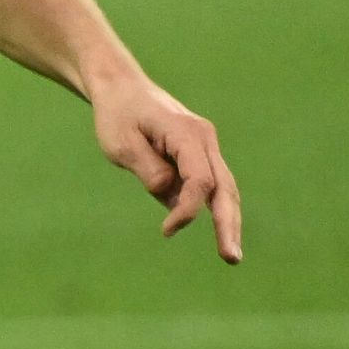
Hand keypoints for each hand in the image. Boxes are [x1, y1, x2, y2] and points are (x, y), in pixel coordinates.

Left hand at [92, 71, 242, 261]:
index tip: (166, 230)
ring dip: (228, 220)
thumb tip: (170, 197)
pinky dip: (212, 207)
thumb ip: (148, 170)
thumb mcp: (121, 144)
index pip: (200, 180)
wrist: (123, 89)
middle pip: (225, 187)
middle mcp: (204, 139)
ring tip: (230, 255)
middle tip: (231, 259)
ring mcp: (206, 146)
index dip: (188, 209)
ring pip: (224, 188)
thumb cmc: (118, 116)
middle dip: (228, 224)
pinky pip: (210, 184)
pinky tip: (213, 230)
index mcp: (186, 133)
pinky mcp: (199, 154)